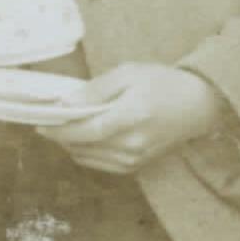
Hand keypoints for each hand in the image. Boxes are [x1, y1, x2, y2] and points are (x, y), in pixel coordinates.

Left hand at [38, 62, 226, 174]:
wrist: (198, 105)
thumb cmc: (162, 83)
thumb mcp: (128, 73)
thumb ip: (96, 89)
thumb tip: (65, 103)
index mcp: (131, 117)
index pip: (85, 131)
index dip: (58, 130)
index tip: (40, 124)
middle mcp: (132, 144)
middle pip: (82, 146)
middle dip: (61, 135)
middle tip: (50, 121)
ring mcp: (135, 159)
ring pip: (87, 157)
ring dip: (72, 144)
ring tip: (67, 127)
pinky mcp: (136, 167)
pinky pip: (100, 164)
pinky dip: (86, 153)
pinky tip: (84, 138)